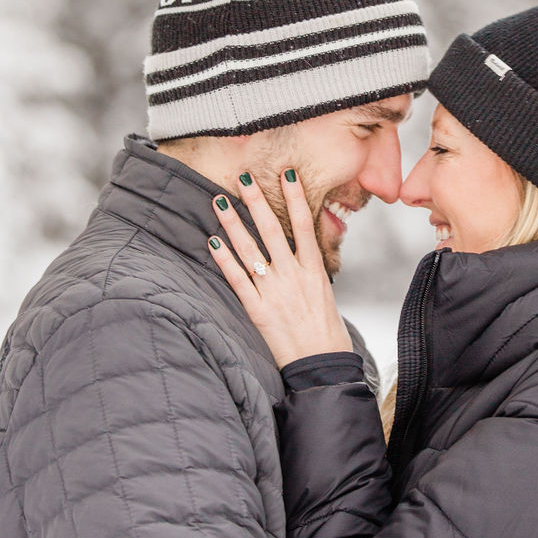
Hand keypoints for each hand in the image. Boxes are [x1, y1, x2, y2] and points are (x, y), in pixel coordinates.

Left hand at [207, 169, 352, 367]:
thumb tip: (299, 248)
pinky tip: (213, 241)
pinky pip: (237, 279)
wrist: (322, 364)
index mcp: (313, 269)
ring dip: (232, 223)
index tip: (287, 173)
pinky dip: (224, 260)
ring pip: (250, 249)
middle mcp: (293, 275)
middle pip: (272, 229)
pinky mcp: (258, 310)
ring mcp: (274, 291)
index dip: (294, 197)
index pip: (303, 223)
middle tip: (244, 177)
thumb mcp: (323, 292)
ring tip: (220, 200)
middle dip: (257, 200)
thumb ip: (308, 268)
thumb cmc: (324, 330)